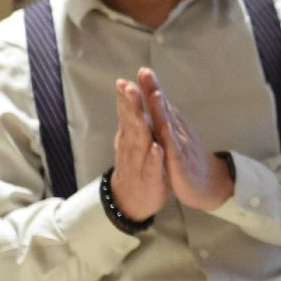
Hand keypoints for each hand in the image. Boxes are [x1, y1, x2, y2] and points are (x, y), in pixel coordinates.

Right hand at [113, 76, 168, 220]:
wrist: (131, 200)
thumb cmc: (135, 163)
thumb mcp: (133, 139)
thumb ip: (131, 118)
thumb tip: (127, 94)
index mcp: (130, 135)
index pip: (127, 113)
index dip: (125, 98)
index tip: (123, 81)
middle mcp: (132, 146)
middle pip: (131, 123)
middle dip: (131, 106)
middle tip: (128, 88)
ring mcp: (141, 162)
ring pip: (141, 143)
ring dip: (141, 127)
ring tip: (142, 113)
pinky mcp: (151, 178)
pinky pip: (153, 167)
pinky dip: (155, 157)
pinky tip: (157, 148)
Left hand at [139, 68, 232, 210]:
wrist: (209, 184)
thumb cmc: (189, 159)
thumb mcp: (176, 136)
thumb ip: (167, 118)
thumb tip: (158, 98)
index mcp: (173, 127)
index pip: (161, 104)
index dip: (152, 87)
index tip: (143, 70)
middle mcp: (178, 133)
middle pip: (164, 109)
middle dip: (155, 91)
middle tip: (146, 73)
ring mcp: (180, 148)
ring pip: (169, 127)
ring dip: (162, 111)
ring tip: (156, 94)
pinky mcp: (181, 166)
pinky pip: (174, 153)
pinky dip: (169, 142)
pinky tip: (164, 131)